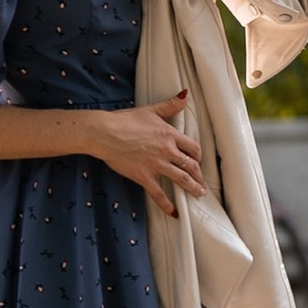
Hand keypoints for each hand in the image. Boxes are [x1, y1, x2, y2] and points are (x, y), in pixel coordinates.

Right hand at [86, 98, 205, 212]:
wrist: (105, 132)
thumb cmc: (125, 120)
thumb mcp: (150, 110)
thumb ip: (169, 106)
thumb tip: (184, 95)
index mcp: (169, 134)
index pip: (193, 147)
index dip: (198, 155)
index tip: (198, 161)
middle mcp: (166, 150)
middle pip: (191, 165)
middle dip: (199, 175)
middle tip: (202, 183)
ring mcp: (156, 164)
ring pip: (181, 179)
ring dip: (192, 188)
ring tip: (198, 194)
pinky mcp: (144, 176)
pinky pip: (159, 194)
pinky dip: (167, 204)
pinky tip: (174, 212)